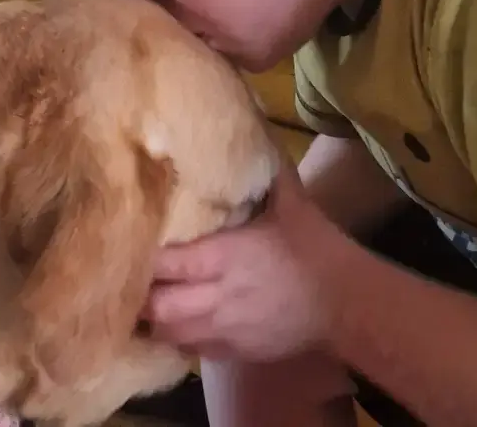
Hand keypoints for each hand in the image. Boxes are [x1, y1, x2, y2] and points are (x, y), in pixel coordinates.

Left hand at [144, 163, 350, 361]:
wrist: (347, 304)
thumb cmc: (316, 249)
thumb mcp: (292, 202)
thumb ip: (268, 170)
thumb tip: (254, 124)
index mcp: (224, 256)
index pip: (164, 263)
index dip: (142, 259)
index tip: (129, 245)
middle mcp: (216, 296)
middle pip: (156, 306)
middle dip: (140, 294)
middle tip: (132, 277)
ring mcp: (223, 329)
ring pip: (167, 333)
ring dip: (154, 319)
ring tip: (148, 302)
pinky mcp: (233, 351)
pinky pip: (189, 351)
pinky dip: (176, 338)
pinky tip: (177, 323)